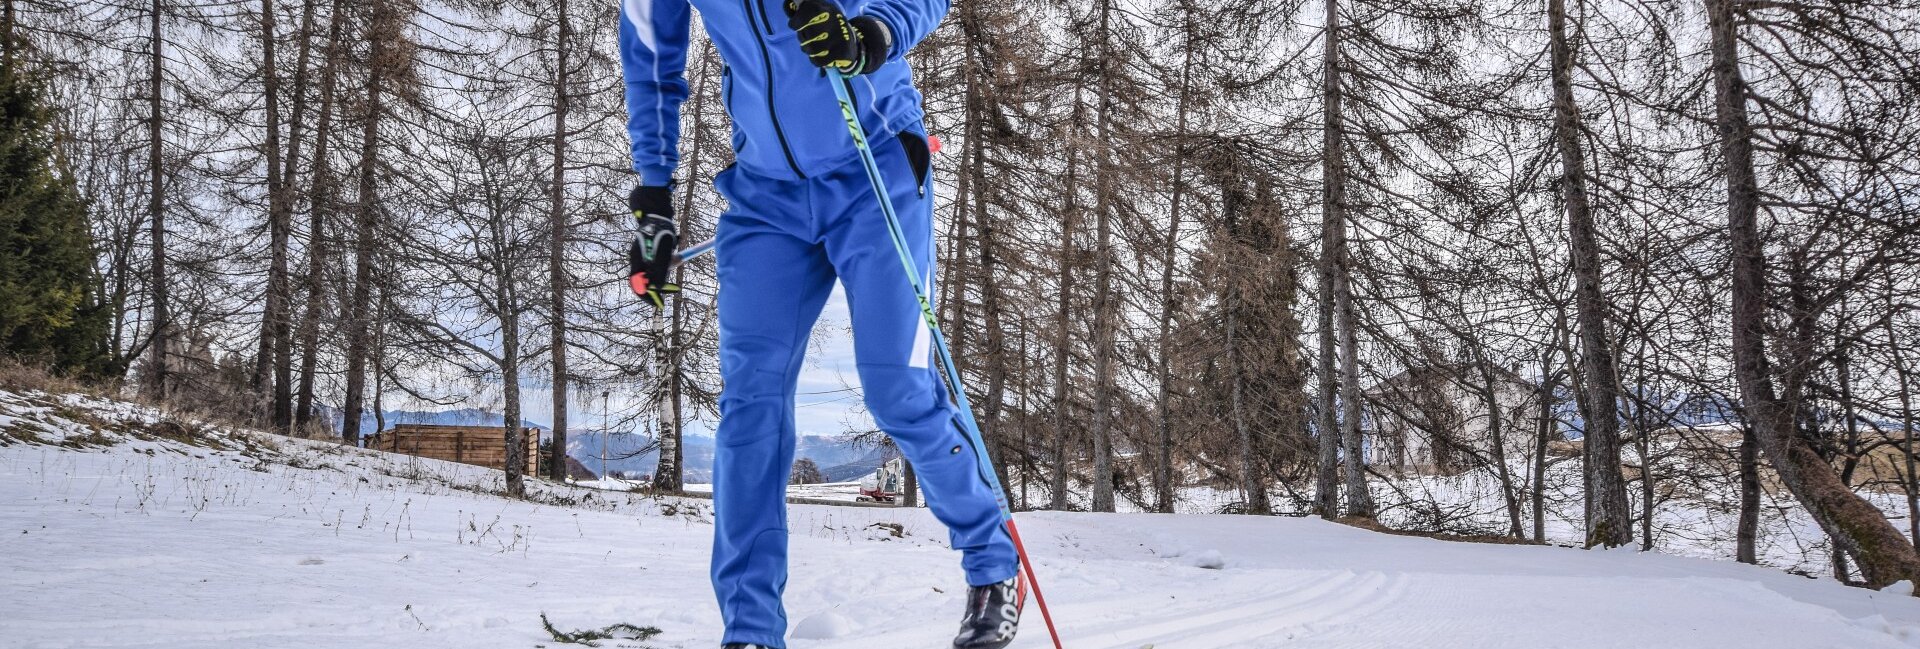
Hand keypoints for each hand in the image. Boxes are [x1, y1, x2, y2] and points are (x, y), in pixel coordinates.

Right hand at [627, 185, 679, 308]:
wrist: (658, 211)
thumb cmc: (661, 230)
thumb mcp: (663, 252)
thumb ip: (661, 270)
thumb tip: (658, 288)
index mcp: (636, 261)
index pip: (638, 286)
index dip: (647, 297)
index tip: (659, 304)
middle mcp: (637, 259)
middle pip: (648, 279)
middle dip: (662, 280)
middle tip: (673, 277)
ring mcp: (643, 254)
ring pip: (656, 270)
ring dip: (667, 267)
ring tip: (674, 252)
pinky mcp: (650, 250)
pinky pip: (659, 261)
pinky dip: (668, 260)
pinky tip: (673, 249)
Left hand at [784, 0, 890, 74]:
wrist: (851, 41)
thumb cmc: (829, 24)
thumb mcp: (819, 10)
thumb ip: (803, 8)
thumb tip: (787, 5)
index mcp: (827, 9)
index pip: (804, 16)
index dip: (795, 23)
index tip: (795, 25)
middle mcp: (834, 22)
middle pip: (806, 34)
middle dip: (802, 37)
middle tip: (806, 37)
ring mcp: (839, 38)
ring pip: (811, 49)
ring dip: (807, 49)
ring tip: (812, 46)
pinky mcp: (842, 53)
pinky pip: (818, 61)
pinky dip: (815, 59)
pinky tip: (818, 55)